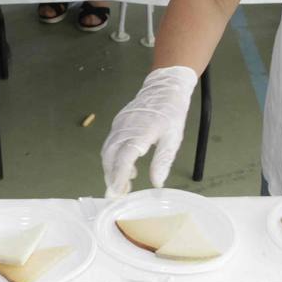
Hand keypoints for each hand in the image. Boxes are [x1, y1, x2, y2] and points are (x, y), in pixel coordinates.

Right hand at [100, 66, 197, 196]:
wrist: (164, 87)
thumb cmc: (171, 112)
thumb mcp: (173, 137)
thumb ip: (163, 160)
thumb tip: (157, 183)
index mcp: (141, 132)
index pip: (124, 158)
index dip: (119, 176)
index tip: (118, 192)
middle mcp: (125, 128)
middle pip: (110, 157)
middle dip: (111, 177)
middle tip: (118, 195)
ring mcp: (119, 125)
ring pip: (107, 151)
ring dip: (110, 169)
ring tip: (123, 185)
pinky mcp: (118, 123)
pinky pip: (110, 144)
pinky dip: (113, 159)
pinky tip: (127, 168)